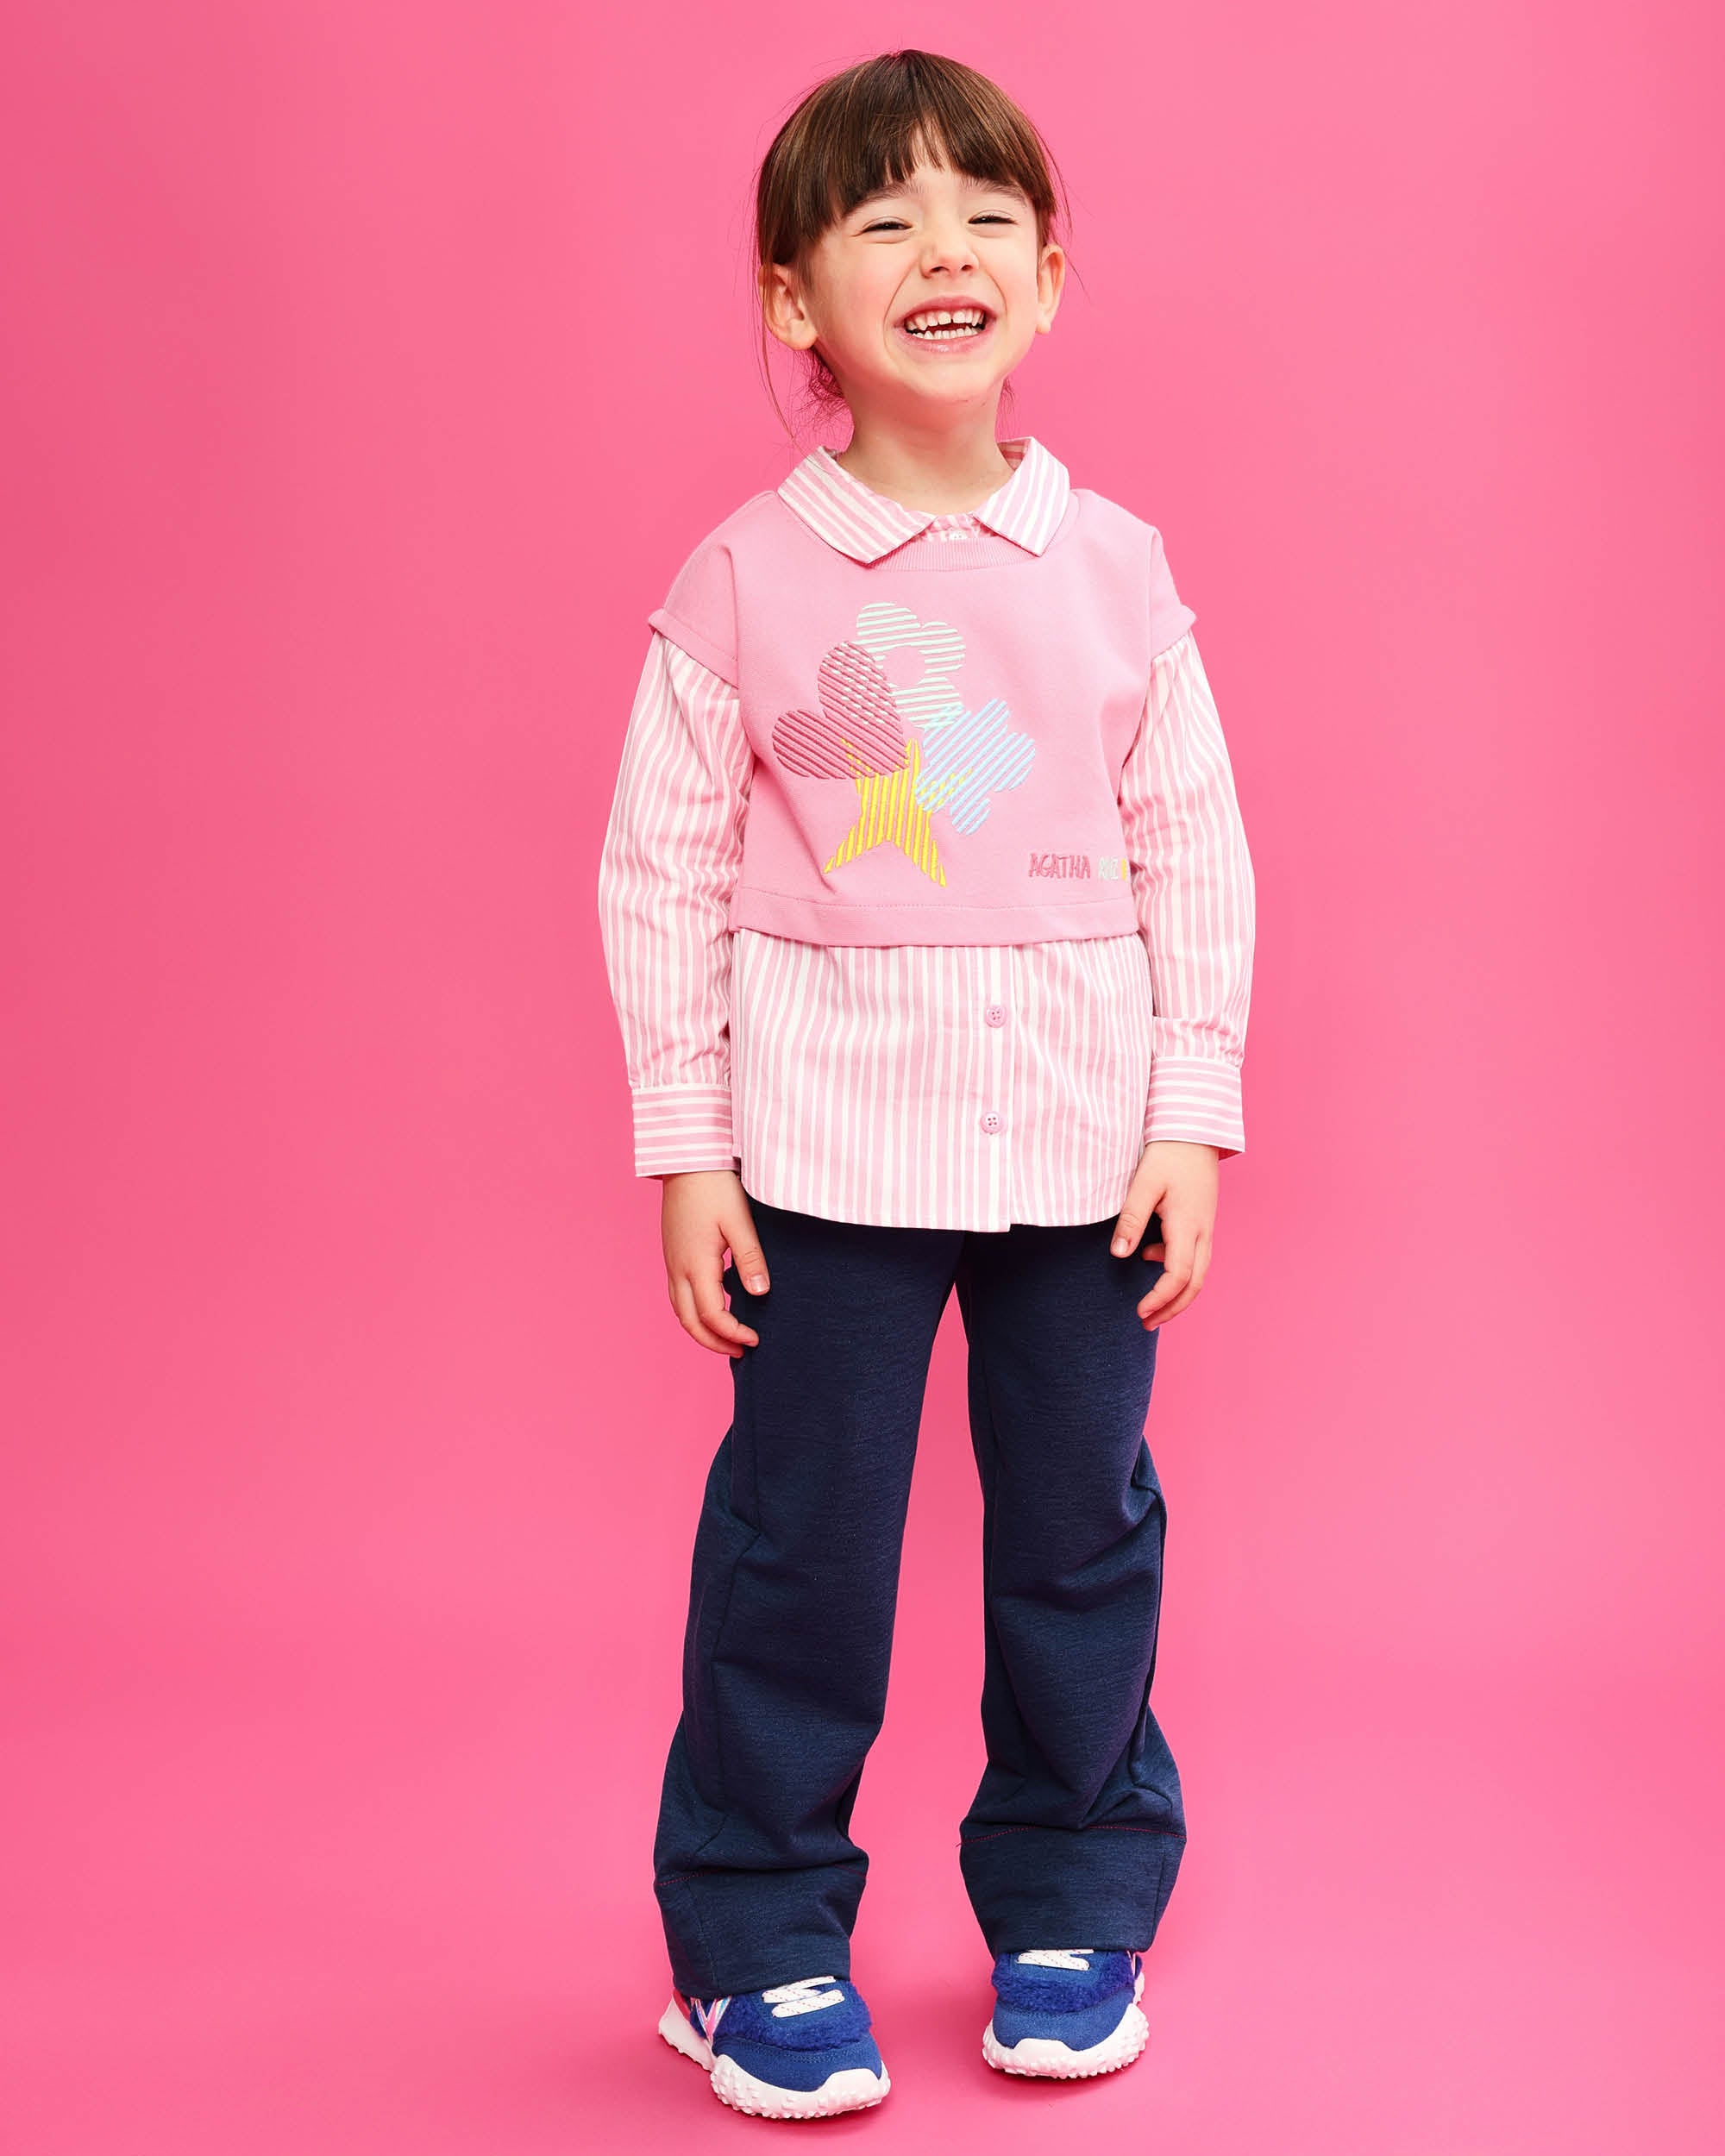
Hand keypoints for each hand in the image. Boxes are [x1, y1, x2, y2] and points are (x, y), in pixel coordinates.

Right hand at [659, 1170, 770, 1357]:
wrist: (687, 1160)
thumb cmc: (715, 1186)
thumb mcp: (740, 1221)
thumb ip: (750, 1259)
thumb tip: (760, 1294)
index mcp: (696, 1264)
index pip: (712, 1315)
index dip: (733, 1333)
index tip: (756, 1339)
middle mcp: (678, 1268)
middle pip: (689, 1322)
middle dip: (713, 1342)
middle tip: (740, 1352)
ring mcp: (672, 1261)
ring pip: (680, 1310)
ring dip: (701, 1330)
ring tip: (726, 1338)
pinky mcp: (673, 1253)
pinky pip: (678, 1295)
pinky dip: (694, 1312)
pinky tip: (713, 1308)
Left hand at [1111, 1140, 1219, 1329]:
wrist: (1194, 1133)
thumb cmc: (1168, 1155)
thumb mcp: (1143, 1184)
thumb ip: (1131, 1219)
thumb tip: (1119, 1254)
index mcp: (1188, 1225)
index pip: (1178, 1275)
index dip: (1160, 1298)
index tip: (1140, 1312)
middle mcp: (1203, 1232)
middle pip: (1195, 1283)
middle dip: (1172, 1308)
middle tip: (1147, 1323)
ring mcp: (1207, 1228)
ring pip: (1199, 1273)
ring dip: (1177, 1294)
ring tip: (1150, 1306)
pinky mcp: (1203, 1223)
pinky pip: (1196, 1258)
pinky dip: (1178, 1271)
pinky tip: (1151, 1256)